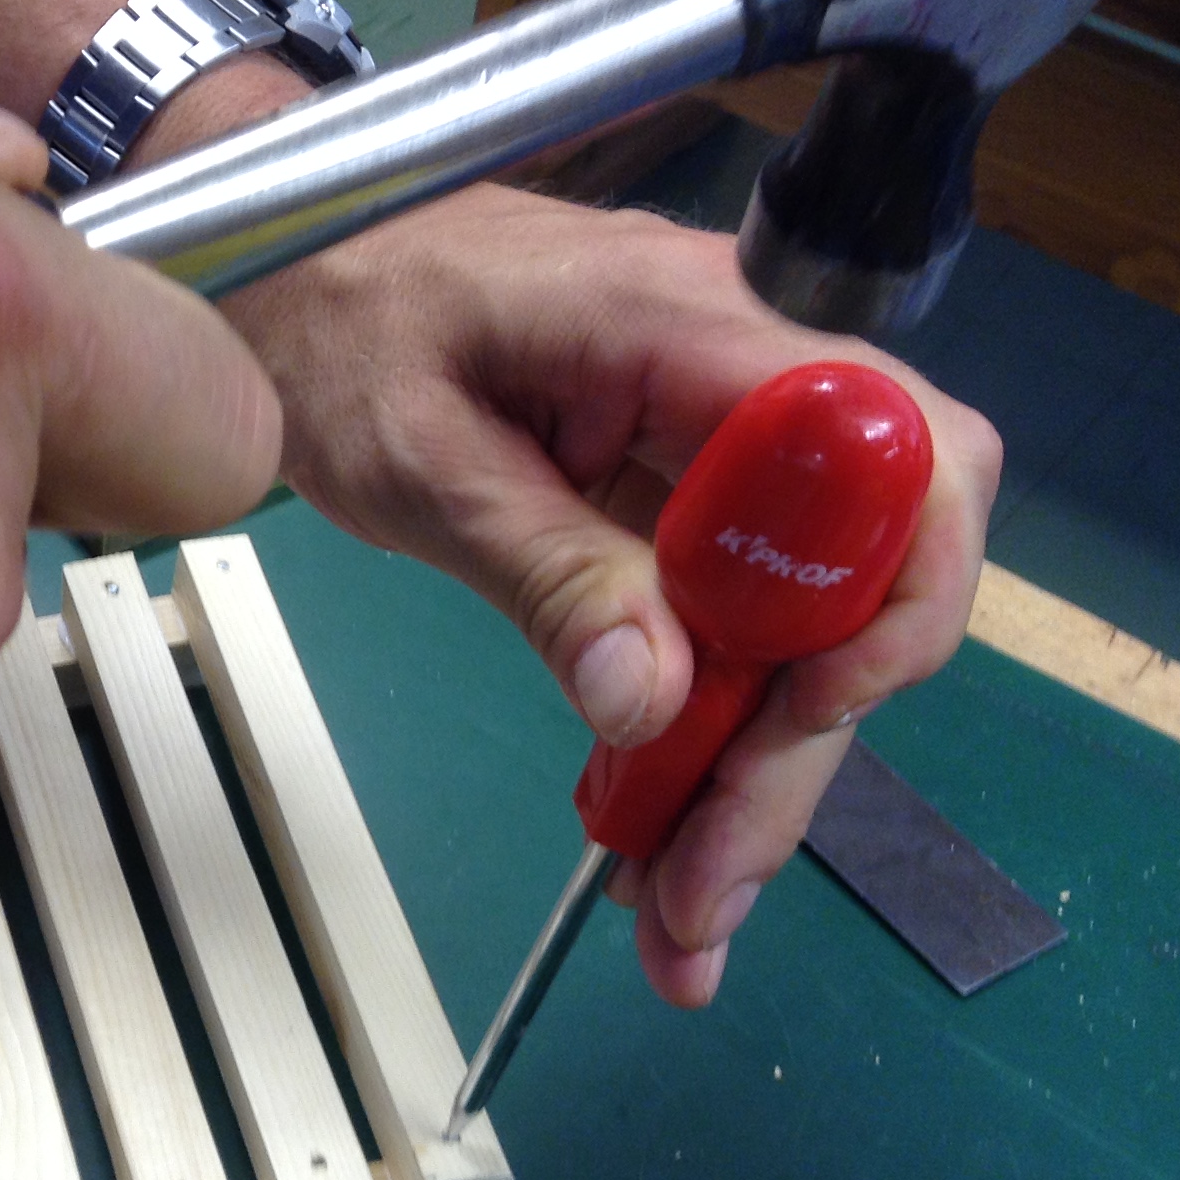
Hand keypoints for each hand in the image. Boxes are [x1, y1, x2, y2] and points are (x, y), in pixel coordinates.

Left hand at [211, 178, 999, 1007]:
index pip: (899, 451)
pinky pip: (720, 614)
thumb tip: (655, 700)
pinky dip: (693, 729)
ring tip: (679, 912)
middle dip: (792, 750)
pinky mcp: (666, 488)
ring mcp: (708, 436)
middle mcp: (736, 375)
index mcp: (690, 330)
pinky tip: (651, 829)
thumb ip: (541, 569)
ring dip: (747, 772)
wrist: (281, 268)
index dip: (891, 598)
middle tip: (704, 892)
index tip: (799, 718)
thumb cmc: (336, 323)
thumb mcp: (417, 461)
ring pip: (792, 619)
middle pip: (853, 574)